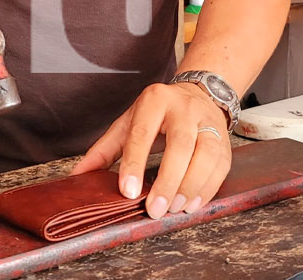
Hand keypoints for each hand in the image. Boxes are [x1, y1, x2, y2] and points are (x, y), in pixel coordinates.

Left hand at [71, 82, 231, 219]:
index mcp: (154, 101)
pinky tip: (193, 204)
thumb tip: (78, 177)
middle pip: (180, 145)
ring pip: (206, 155)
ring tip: (175, 209)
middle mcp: (184, 108)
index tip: (128, 192)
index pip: (143, 133)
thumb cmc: (157, 114)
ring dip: (191, 186)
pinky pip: (220, 165)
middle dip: (168, 181)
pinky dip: (208, 188)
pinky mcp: (224, 139)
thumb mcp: (128, 123)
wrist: (198, 93)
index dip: (135, 164)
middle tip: (155, 209)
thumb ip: (104, 150)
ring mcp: (208, 122)